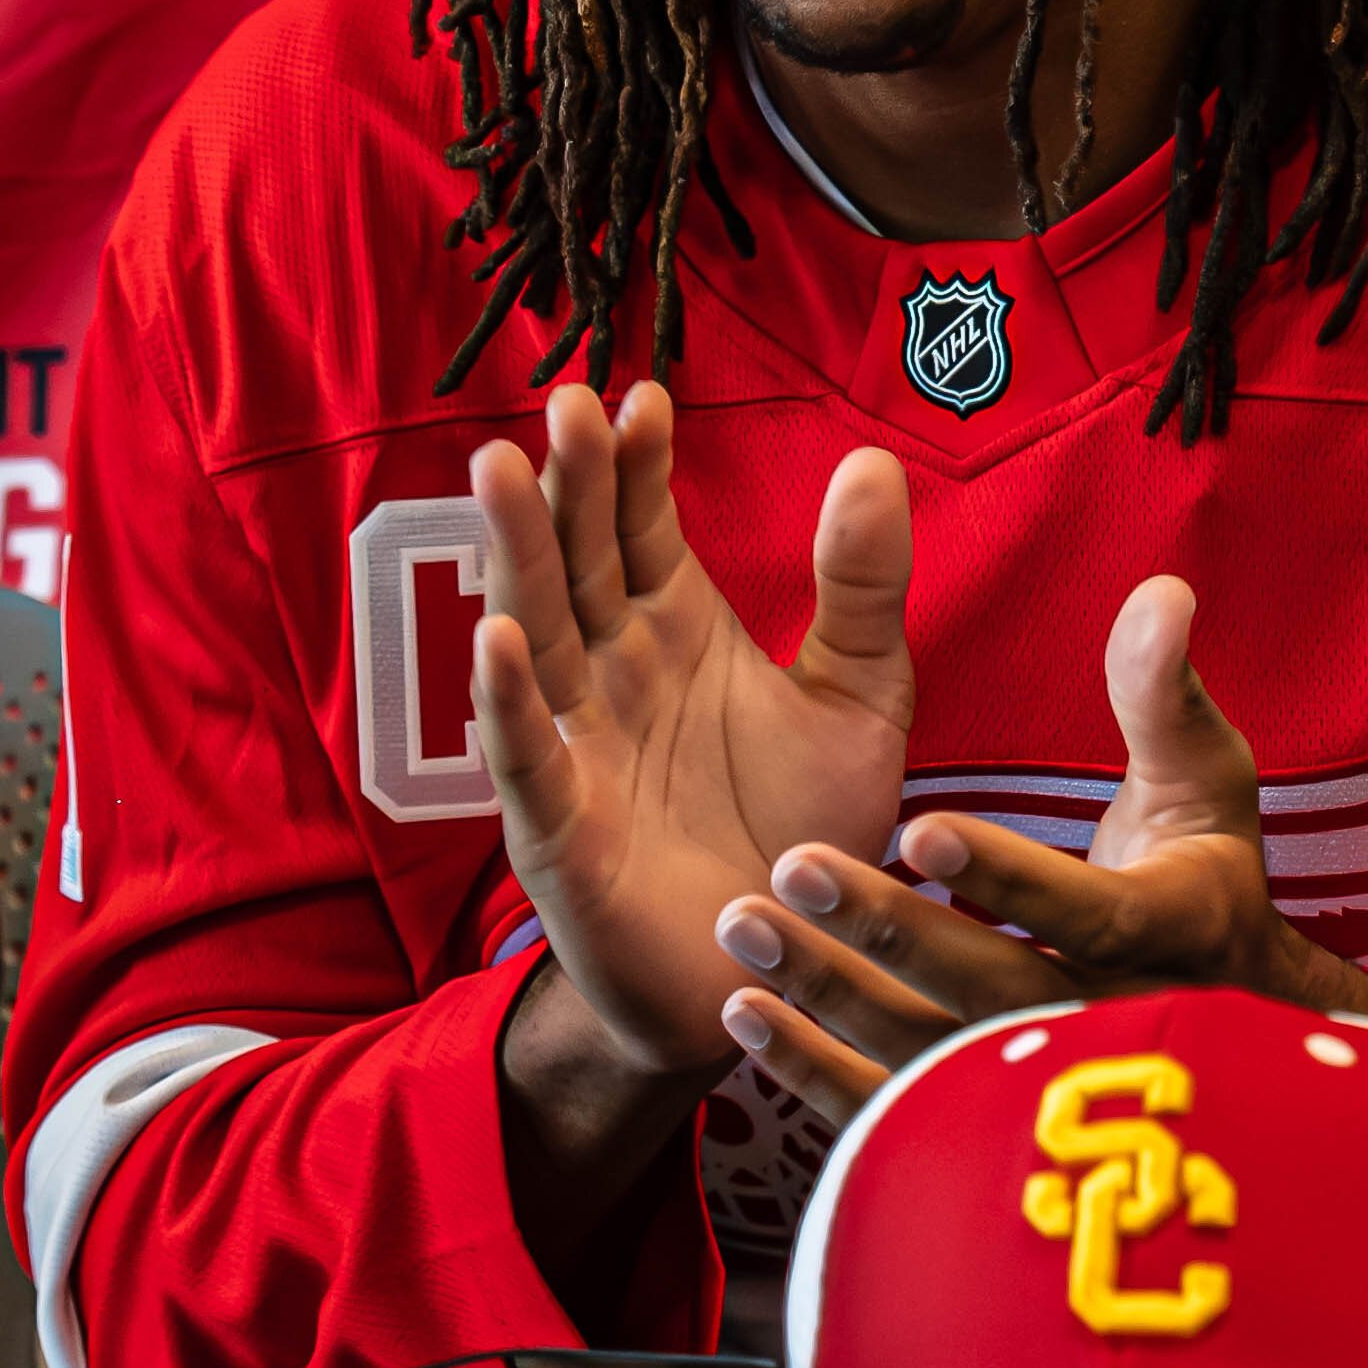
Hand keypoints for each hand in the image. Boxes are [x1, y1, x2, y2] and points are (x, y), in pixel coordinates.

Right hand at [470, 381, 917, 1095]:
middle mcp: (615, 676)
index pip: (645, 526)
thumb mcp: (861, 700)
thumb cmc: (811, 836)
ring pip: (537, 633)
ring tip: (501, 469)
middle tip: (565, 401)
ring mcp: (577, 747)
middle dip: (570, 482)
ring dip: (518, 554)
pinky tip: (496, 640)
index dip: (640, 463)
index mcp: (678, 633)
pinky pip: (526, 757)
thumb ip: (862, 588)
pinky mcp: (560, 831)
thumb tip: (871, 461)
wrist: (788, 974)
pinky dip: (506, 702)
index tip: (644, 393)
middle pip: (581, 561)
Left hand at [709, 576, 1367, 1116]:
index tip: (920, 828)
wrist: (1218, 1014)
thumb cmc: (1197, 867)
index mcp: (1175, 931)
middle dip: (891, 929)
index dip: (1008, 877)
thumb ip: (1162, 693)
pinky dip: (813, 1069)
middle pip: (994, 990)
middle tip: (793, 860)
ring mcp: (1044, 1085)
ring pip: (929, 1055)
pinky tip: (743, 1013)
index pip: (1091, 913)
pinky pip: (893, 1109)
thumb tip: (1162, 591)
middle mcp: (1112, 1022)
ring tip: (743, 926)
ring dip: (830, 993)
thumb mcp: (1203, 780)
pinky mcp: (983, 1119)